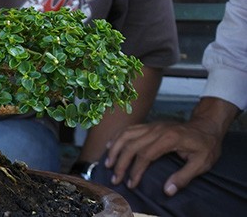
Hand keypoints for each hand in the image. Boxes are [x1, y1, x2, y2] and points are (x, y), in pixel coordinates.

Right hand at [104, 119, 223, 195]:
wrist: (207, 126)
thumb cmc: (205, 145)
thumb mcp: (202, 163)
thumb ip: (184, 177)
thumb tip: (167, 191)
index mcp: (169, 139)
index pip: (145, 155)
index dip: (136, 170)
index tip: (131, 184)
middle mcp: (156, 130)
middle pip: (131, 145)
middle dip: (121, 163)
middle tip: (115, 178)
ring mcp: (151, 125)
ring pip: (126, 135)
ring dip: (115, 149)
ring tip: (108, 163)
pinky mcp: (149, 124)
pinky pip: (129, 129)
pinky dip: (117, 137)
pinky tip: (110, 146)